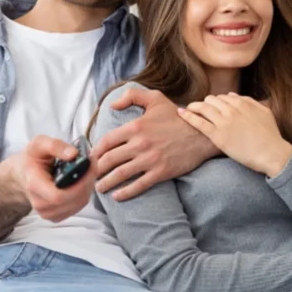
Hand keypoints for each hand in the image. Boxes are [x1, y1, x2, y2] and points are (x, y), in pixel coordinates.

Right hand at [9, 135, 96, 222]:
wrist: (24, 174)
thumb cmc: (32, 159)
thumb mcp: (39, 144)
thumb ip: (55, 146)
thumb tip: (74, 154)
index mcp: (34, 184)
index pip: (59, 195)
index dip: (79, 183)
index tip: (89, 165)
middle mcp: (40, 202)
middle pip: (73, 199)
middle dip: (87, 181)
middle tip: (92, 163)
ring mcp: (48, 212)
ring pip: (79, 203)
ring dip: (88, 186)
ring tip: (88, 170)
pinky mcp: (56, 215)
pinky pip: (78, 206)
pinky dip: (85, 193)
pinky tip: (83, 181)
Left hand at [91, 86, 216, 200]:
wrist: (201, 134)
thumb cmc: (177, 117)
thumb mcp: (155, 99)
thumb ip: (132, 95)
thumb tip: (112, 105)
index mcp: (135, 127)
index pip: (106, 141)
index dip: (95, 151)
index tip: (90, 158)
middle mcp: (140, 144)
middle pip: (109, 160)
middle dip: (95, 170)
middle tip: (89, 175)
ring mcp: (150, 160)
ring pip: (120, 174)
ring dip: (105, 183)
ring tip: (99, 187)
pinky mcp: (160, 172)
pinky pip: (138, 185)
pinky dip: (125, 192)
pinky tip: (117, 196)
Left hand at [178, 93, 291, 177]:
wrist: (271, 152)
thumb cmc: (271, 135)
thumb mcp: (264, 112)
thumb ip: (249, 101)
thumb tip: (233, 96)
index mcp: (242, 103)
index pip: (223, 97)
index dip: (216, 101)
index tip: (212, 106)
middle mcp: (231, 109)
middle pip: (211, 100)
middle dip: (204, 103)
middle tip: (199, 109)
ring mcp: (223, 122)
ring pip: (203, 108)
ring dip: (193, 107)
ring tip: (187, 109)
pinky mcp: (217, 135)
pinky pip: (199, 122)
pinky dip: (188, 116)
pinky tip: (180, 113)